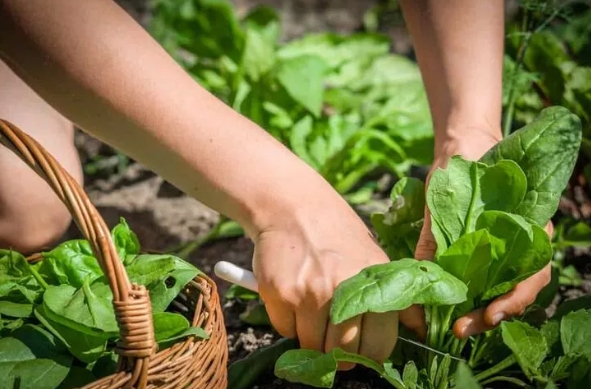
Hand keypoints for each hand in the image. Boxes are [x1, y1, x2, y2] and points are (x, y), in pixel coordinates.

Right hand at [251, 192, 397, 369]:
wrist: (294, 206)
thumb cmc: (337, 233)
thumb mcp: (375, 258)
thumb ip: (398, 297)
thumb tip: (419, 328)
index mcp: (374, 285)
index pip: (377, 347)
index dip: (367, 353)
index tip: (358, 346)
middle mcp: (343, 291)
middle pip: (342, 354)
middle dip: (336, 351)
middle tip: (331, 333)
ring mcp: (309, 294)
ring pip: (311, 346)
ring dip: (311, 336)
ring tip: (311, 308)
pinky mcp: (280, 293)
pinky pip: (285, 330)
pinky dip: (288, 322)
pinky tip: (293, 296)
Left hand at [399, 130, 552, 339]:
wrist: (464, 146)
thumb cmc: (464, 165)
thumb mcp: (446, 196)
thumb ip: (435, 231)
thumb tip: (420, 272)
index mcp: (529, 227)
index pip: (533, 274)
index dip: (514, 300)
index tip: (490, 315)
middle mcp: (523, 243)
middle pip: (518, 291)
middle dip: (491, 315)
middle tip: (460, 330)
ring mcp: (505, 249)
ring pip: (502, 290)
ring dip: (480, 311)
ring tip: (453, 326)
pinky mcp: (485, 253)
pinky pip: (484, 280)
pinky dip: (470, 297)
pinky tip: (450, 307)